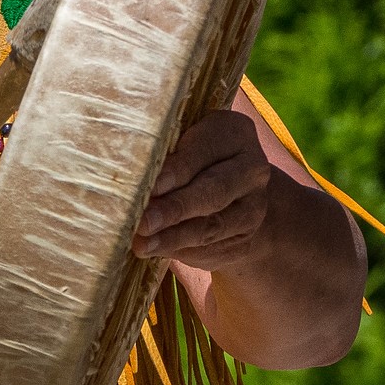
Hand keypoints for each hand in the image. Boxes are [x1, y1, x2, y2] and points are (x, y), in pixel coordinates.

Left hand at [135, 109, 273, 270]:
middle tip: (143, 222)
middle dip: (175, 209)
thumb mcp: (181, 142)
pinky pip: (212, 249)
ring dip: (174, 237)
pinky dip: (180, 251)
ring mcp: (253, 208)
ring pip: (212, 226)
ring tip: (142, 243)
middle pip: (213, 192)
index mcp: (235, 133)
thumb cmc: (189, 156)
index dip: (177, 170)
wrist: (230, 191)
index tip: (151, 186)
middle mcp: (252, 170)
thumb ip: (163, 154)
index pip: (205, 150)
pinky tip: (155, 251)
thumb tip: (131, 179)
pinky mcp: (244, 239)